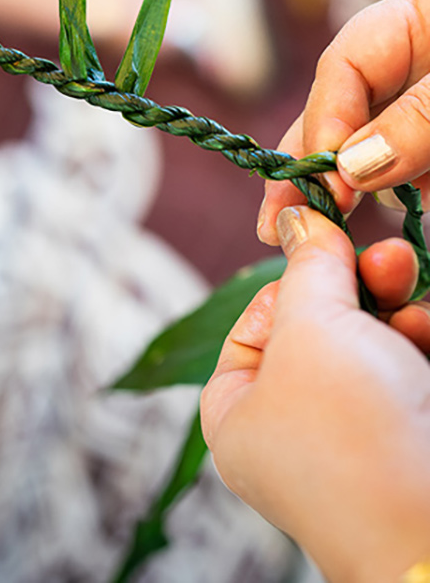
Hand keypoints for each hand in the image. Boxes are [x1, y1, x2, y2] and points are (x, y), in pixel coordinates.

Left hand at [201, 208, 429, 582]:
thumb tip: (301, 214)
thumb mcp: (311, 326)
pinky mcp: (401, 434)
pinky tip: (424, 330)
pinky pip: (402, 369)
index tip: (321, 245)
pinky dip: (415, 341)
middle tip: (385, 255)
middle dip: (352, 284)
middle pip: (316, 327)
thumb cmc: (348, 426)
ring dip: (391, 305)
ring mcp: (350, 436)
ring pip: (367, 344)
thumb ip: (308, 263)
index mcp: (239, 414)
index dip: (288, 283)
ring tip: (408, 281)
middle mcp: (289, 428)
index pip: (253, 325)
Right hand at [258, 0, 429, 244]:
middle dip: (311, 170)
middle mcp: (415, 65)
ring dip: (360, 195)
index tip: (323, 179)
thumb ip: (420, 114)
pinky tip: (388, 241)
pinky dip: (408, 205)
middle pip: (343, 115)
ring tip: (331, 236)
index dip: (324, 123)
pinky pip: (419, 181)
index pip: (344, 66)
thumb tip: (350, 169)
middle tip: (277, 226)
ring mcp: (429, 110)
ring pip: (378, 156)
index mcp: (415, 18)